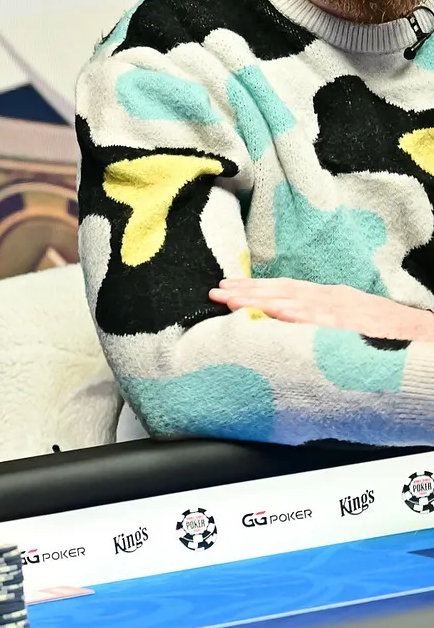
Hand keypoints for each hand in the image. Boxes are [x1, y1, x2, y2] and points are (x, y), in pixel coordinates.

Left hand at [209, 277, 433, 340]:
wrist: (425, 339)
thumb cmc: (388, 334)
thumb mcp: (349, 320)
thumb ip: (318, 321)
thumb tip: (285, 325)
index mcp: (330, 297)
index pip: (285, 289)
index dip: (254, 287)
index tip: (227, 288)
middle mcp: (332, 298)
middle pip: (282, 291)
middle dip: (247, 290)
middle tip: (215, 291)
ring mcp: (341, 310)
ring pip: (292, 302)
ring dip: (259, 300)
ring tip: (231, 300)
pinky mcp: (351, 325)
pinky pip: (317, 320)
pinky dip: (294, 316)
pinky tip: (272, 314)